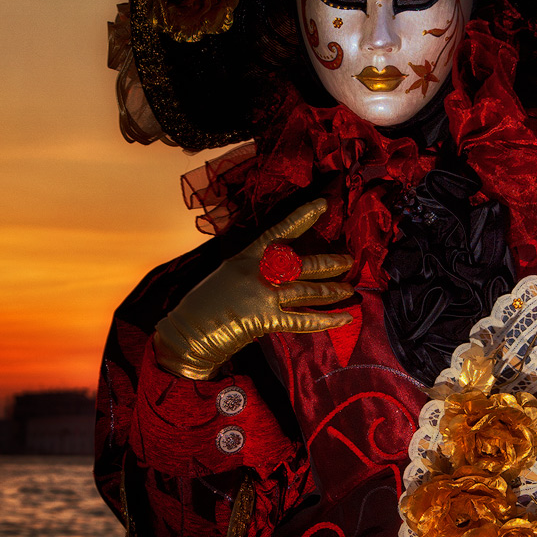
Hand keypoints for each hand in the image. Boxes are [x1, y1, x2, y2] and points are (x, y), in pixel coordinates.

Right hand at [153, 198, 353, 379]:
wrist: (186, 332)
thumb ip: (253, 270)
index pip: (279, 231)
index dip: (303, 216)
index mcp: (246, 257)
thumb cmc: (204, 305)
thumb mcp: (227, 275)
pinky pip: (303, 320)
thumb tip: (280, 271)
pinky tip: (344, 318)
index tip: (323, 204)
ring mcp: (262, 295)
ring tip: (349, 289)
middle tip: (349, 261)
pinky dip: (326, 320)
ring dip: (332, 290)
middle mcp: (257, 272)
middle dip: (329, 263)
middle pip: (303, 264)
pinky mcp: (265, 319)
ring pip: (308, 290)